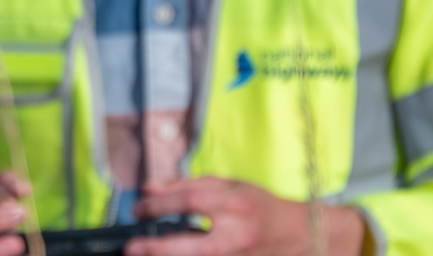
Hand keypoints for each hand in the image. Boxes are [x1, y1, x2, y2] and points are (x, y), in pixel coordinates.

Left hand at [126, 177, 367, 255]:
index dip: (159, 205)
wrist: (300, 234)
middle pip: (195, 246)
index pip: (190, 202)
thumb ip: (187, 185)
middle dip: (159, 248)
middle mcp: (239, 234)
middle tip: (132, 247)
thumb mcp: (227, 184)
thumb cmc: (258, 204)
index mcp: (235, 204)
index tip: (137, 209)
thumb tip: (149, 190)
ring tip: (143, 254)